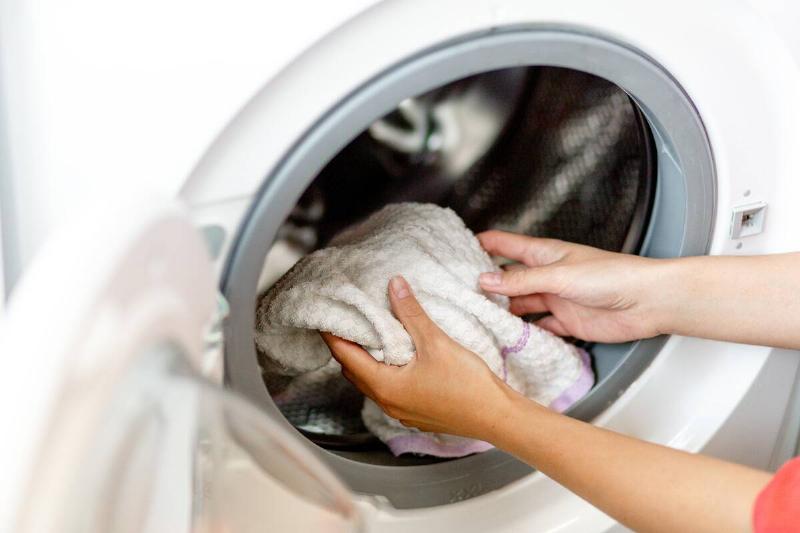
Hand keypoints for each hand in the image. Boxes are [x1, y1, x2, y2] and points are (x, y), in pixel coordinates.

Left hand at [320, 275, 512, 440]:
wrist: (496, 417)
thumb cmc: (467, 387)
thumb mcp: (435, 342)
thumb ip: (411, 313)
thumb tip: (394, 286)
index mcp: (385, 386)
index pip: (345, 356)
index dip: (331, 335)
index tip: (323, 316)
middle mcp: (387, 402)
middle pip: (354, 370)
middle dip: (346, 345)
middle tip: (345, 320)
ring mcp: (401, 410)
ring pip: (371, 380)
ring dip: (366, 358)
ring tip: (369, 333)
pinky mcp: (415, 411)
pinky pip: (389, 388)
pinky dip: (383, 369)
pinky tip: (397, 354)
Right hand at [477, 230, 669, 342]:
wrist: (648, 302)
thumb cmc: (613, 276)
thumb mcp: (560, 275)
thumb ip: (522, 280)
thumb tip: (486, 279)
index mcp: (544, 254)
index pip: (504, 244)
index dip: (481, 244)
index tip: (456, 251)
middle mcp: (547, 275)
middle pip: (508, 278)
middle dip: (486, 284)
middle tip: (460, 294)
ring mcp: (556, 299)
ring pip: (520, 304)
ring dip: (503, 312)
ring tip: (479, 319)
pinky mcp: (567, 322)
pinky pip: (539, 328)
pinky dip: (526, 333)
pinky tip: (511, 338)